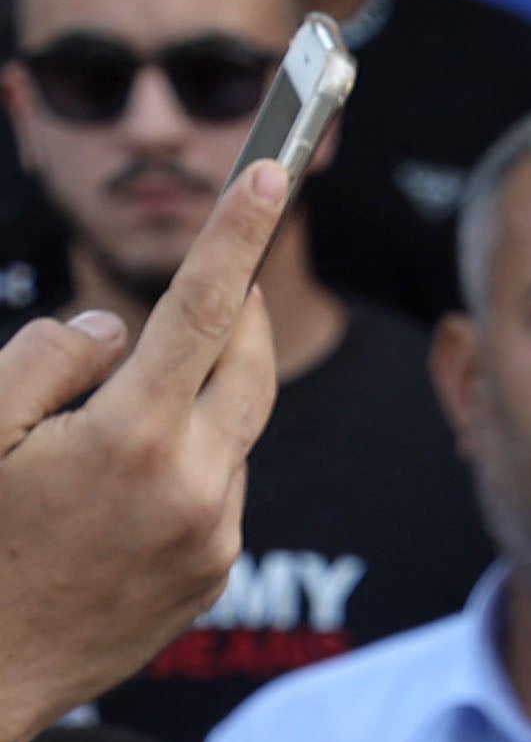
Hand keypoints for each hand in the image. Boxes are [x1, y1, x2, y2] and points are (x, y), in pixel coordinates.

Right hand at [0, 155, 285, 741]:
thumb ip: (47, 355)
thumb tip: (116, 328)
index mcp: (132, 435)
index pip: (204, 309)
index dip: (238, 232)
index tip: (271, 170)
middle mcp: (193, 483)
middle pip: (249, 365)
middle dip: (242, 314)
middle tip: (221, 284)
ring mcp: (215, 534)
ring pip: (226, 433)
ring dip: (188, 409)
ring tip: (100, 441)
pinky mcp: (218, 571)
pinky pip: (215, 490)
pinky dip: (180, 468)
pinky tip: (111, 501)